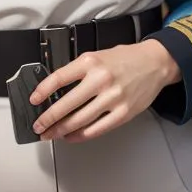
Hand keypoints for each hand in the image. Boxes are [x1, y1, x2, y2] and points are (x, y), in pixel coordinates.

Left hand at [30, 40, 180, 143]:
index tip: (34, 100)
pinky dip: (80, 136)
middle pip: (65, 105)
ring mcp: (113, 97)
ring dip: (60, 131)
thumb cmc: (127, 59)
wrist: (157, 62)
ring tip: (51, 134)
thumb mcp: (100, 55)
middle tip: (38, 126)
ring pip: (78, 121)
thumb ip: (79, 71)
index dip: (42, 91)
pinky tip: (72, 136)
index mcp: (92, 61)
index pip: (59, 78)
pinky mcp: (123, 113)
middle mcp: (101, 79)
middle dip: (47, 119)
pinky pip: (96, 129)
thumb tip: (56, 91)